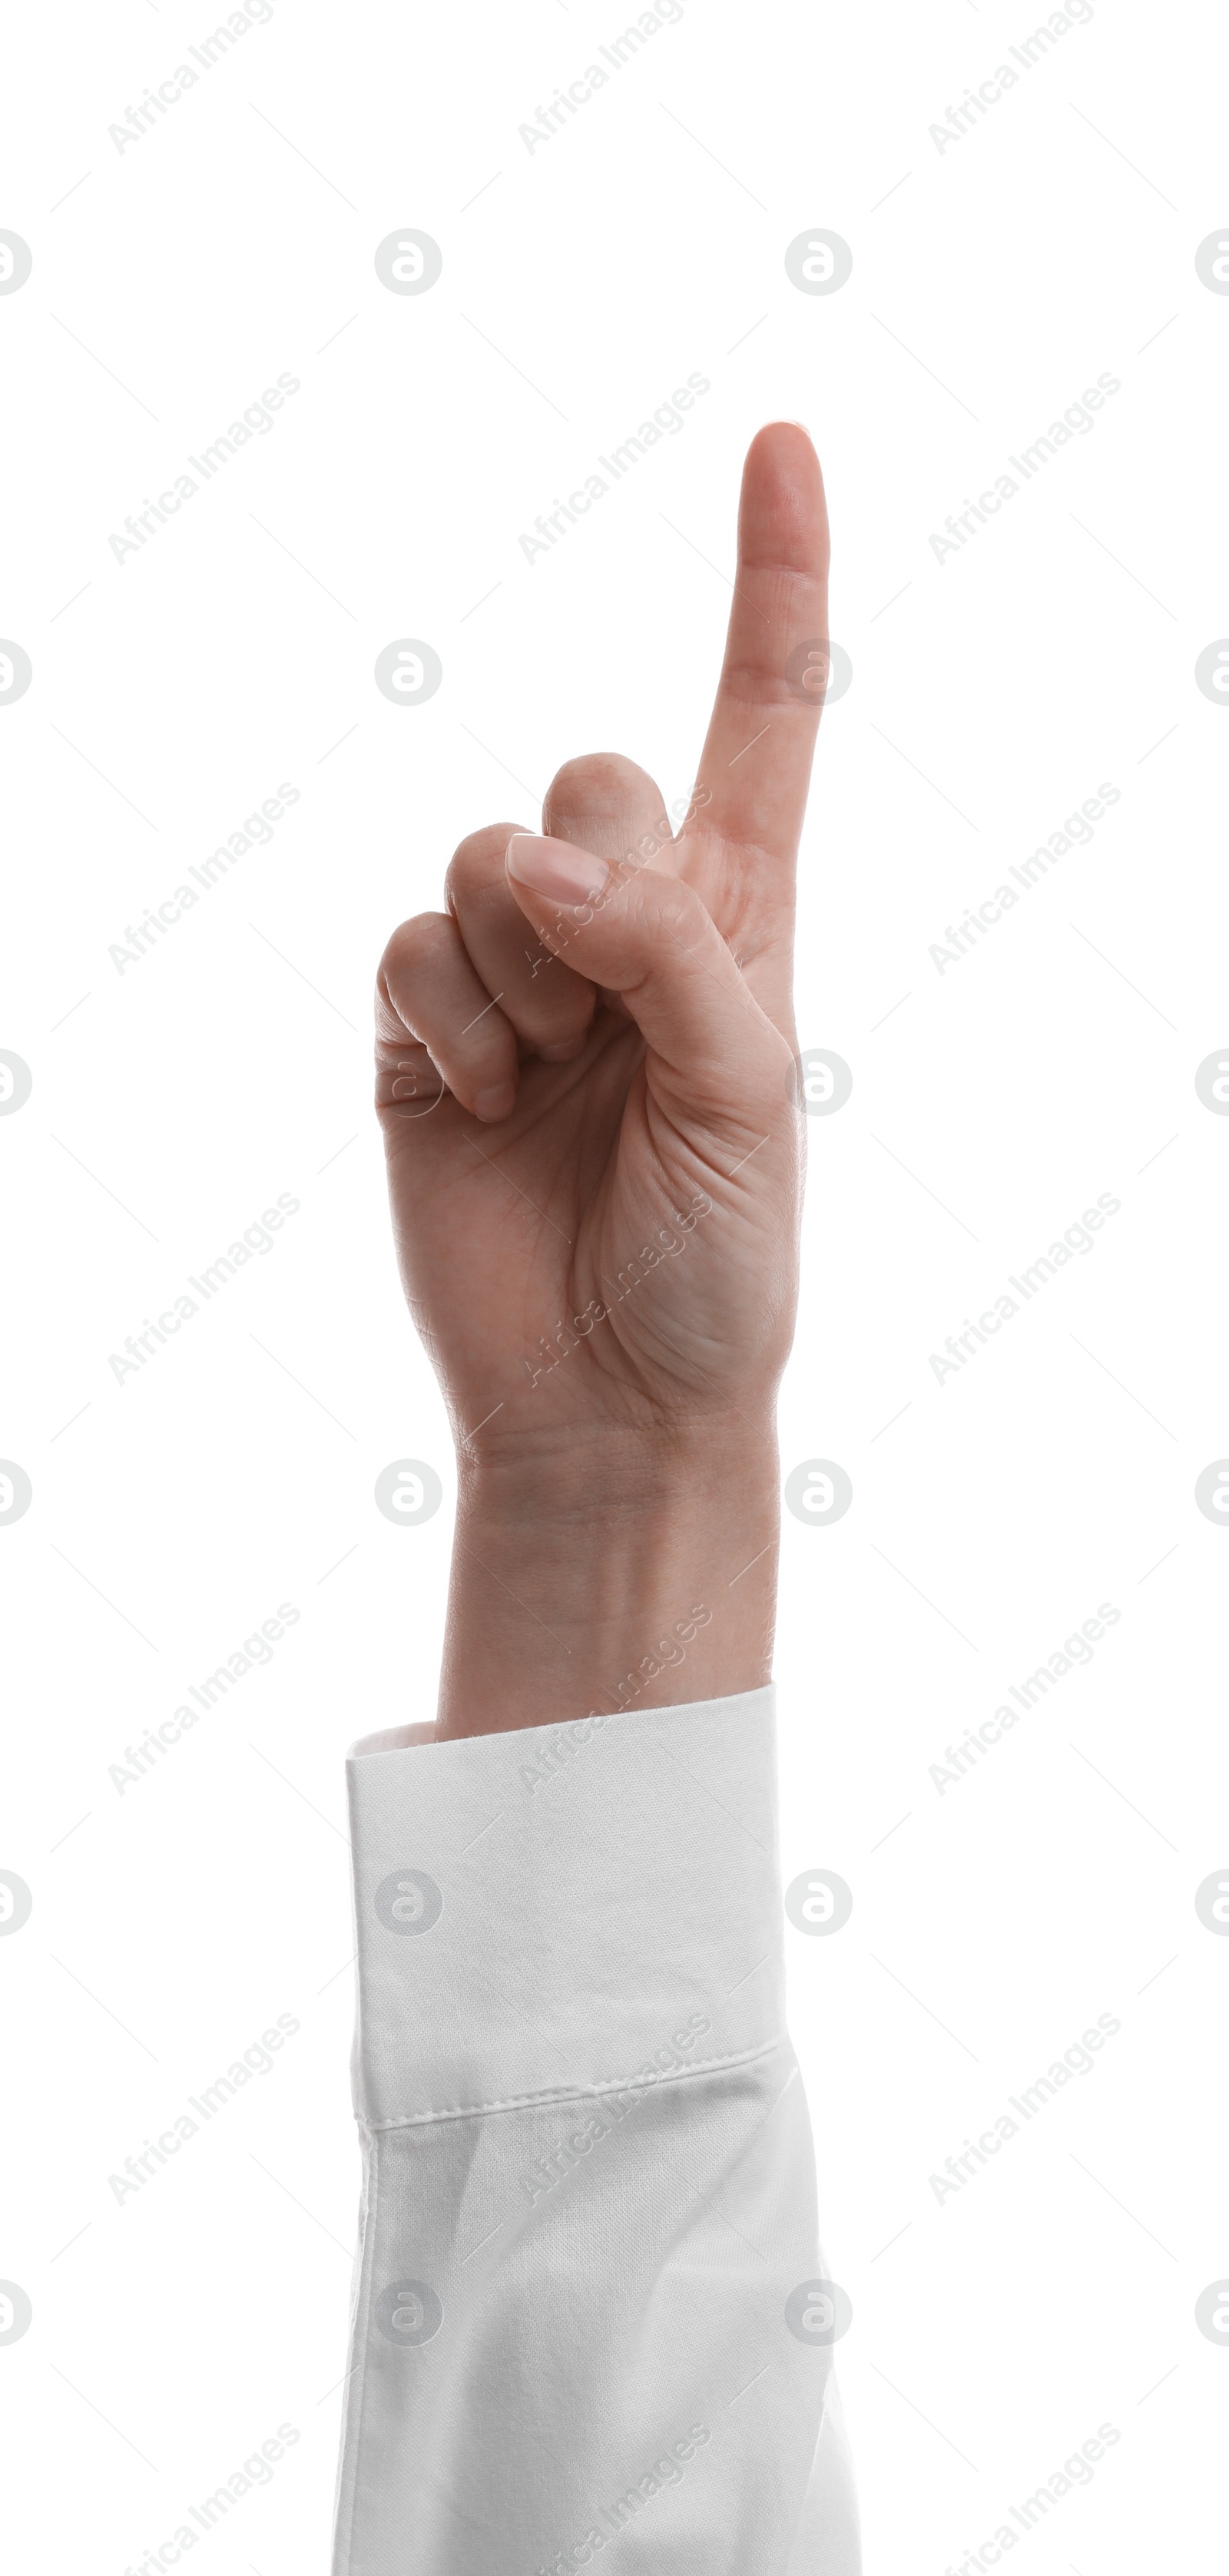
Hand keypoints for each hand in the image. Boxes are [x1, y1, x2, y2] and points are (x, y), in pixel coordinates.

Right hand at [374, 424, 830, 1733]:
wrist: (611, 1395)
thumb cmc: (718, 1255)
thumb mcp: (749, 1092)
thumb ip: (672, 950)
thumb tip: (543, 865)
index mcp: (744, 920)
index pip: (763, 720)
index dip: (773, 582)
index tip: (784, 440)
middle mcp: (631, 923)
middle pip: (591, 773)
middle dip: (602, 884)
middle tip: (619, 1022)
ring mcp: (521, 974)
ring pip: (486, 850)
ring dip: (525, 969)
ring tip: (552, 1083)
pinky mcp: (425, 1028)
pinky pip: (409, 941)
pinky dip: (448, 1019)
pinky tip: (482, 1104)